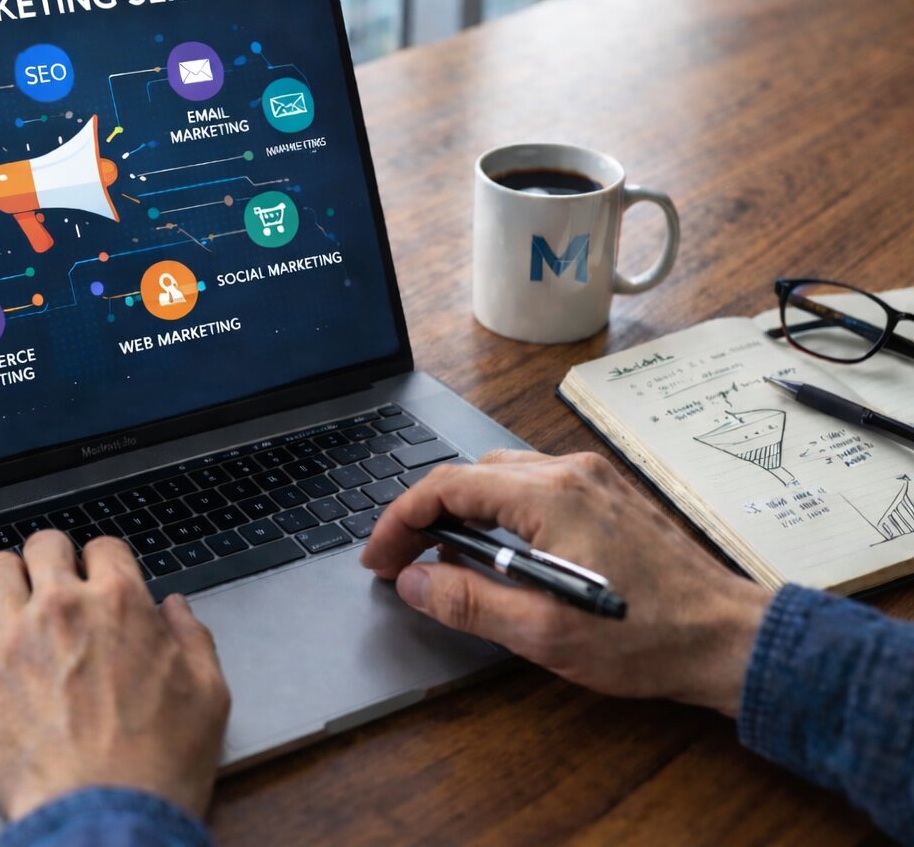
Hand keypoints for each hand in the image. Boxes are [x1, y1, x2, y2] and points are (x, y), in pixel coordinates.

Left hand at [0, 531, 229, 820]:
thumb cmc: (159, 763)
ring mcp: (16, 637)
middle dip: (53, 558)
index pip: (104, 547)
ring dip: (9, 580)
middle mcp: (64, 607)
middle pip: (44, 544)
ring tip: (18, 603)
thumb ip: (193, 639)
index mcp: (121, 603)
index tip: (102, 580)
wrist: (107, 812)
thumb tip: (177, 610)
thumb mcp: (208, 695)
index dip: (105, 563)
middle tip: (58, 583)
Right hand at [359, 450, 772, 715]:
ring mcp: (593, 480)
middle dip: (424, 515)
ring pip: (500, 478)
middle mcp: (569, 472)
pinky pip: (534, 488)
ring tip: (441, 560)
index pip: (446, 486)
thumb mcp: (543, 632)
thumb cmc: (646, 638)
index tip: (379, 559)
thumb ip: (469, 602)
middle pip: (470, 475)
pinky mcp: (609, 497)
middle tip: (400, 562)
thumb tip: (412, 582)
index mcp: (549, 496)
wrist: (730, 638)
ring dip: (461, 512)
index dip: (399, 522)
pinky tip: (499, 553)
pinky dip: (499, 513)